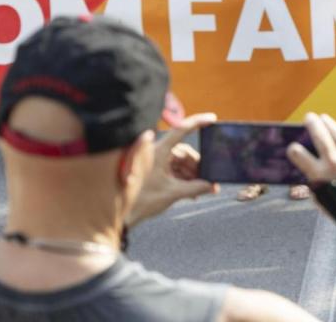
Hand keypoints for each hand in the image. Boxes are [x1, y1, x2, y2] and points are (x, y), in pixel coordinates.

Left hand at [126, 113, 219, 227]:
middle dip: (197, 166)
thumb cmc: (142, 201)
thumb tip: (213, 186)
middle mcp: (156, 153)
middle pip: (184, 152)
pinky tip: (191, 191)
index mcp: (158, 151)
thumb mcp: (172, 193)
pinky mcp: (154, 170)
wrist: (122, 216)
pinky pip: (174, 169)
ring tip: (199, 189)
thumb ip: (196, 188)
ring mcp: (155, 161)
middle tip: (208, 178)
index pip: (181, 130)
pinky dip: (183, 178)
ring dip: (191, 175)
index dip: (198, 122)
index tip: (212, 119)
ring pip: (180, 162)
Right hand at [286, 112, 335, 183]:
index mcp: (319, 174)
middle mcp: (333, 162)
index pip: (300, 155)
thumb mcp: (321, 196)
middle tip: (309, 117)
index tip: (293, 147)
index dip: (294, 150)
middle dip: (313, 125)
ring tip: (323, 117)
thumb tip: (309, 168)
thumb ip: (314, 180)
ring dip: (329, 124)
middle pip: (320, 136)